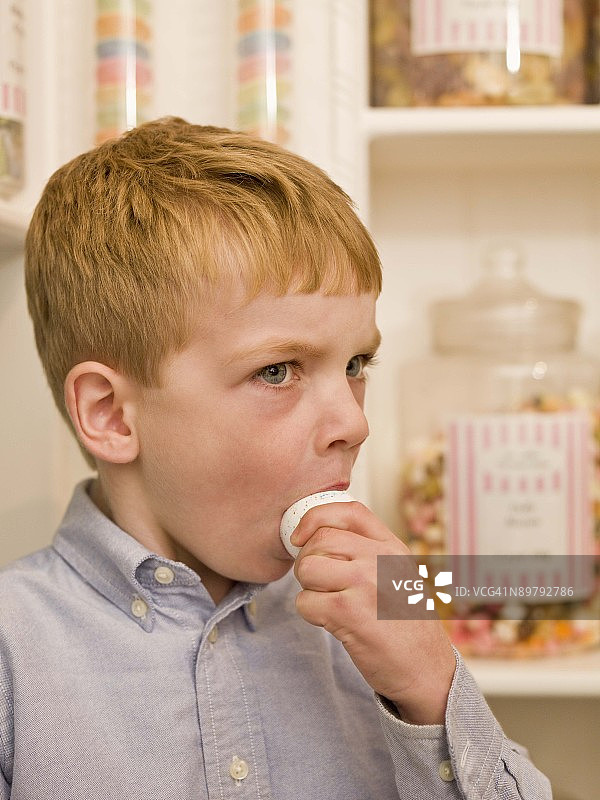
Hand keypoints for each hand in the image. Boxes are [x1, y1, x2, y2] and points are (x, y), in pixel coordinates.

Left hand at [291, 500, 455, 724]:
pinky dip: (310, 614)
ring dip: (308, 588)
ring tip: (329, 602)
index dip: (316, 518)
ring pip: (307, 568)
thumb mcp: (399, 574)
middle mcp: (380, 559)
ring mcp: (364, 584)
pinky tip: (332, 622)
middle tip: (321, 583)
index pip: (348, 511)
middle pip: (319, 540)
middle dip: (309, 561)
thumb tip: (316, 534)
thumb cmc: (406, 624)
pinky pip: (305, 602)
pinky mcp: (348, 613)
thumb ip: (368, 551)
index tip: (301, 536)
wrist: (427, 670)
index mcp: (392, 547)